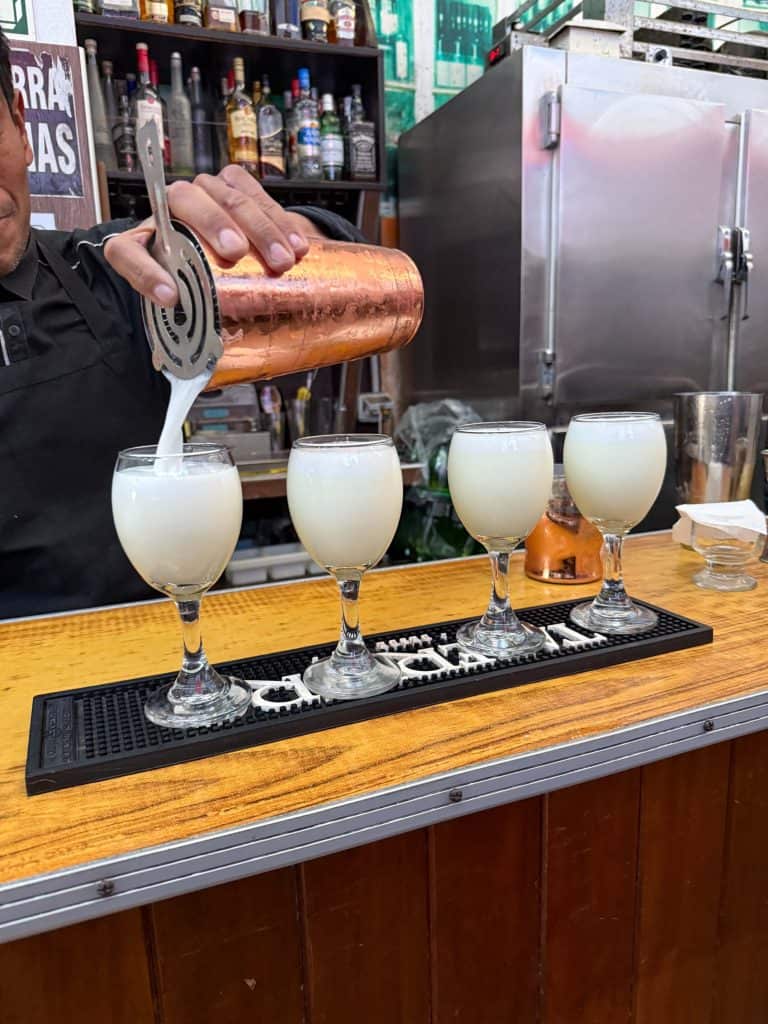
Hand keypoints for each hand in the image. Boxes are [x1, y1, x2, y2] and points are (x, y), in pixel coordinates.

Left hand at [104, 165, 313, 305]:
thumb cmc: (203, 280)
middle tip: (237, 253)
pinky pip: (252, 189)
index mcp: (144, 245)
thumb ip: (192, 321)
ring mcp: (201, 191)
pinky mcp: (231, 182)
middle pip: (182, 200)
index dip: (144, 273)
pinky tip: (295, 244)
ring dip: (259, 227)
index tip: (170, 298)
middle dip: (212, 224)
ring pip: (225, 195)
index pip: (126, 252)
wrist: (230, 254)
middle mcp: (168, 210)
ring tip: (281, 260)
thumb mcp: (192, 303)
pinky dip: (278, 218)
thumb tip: (200, 363)